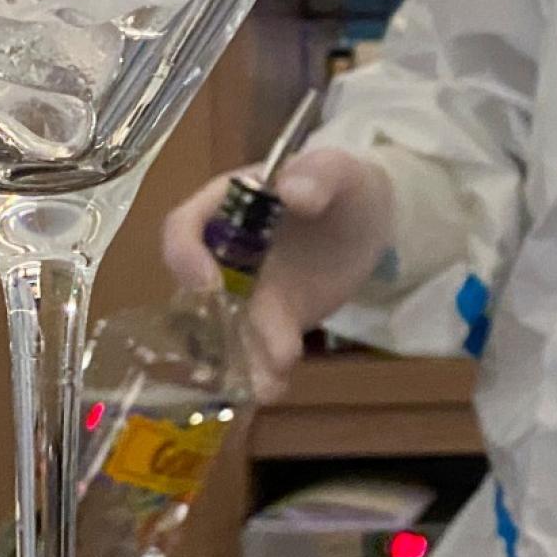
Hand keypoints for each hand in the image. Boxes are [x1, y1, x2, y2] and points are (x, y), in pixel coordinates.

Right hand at [159, 147, 394, 403]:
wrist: (372, 219)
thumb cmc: (345, 184)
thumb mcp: (340, 170)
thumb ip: (318, 174)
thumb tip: (290, 190)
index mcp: (227, 205)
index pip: (184, 227)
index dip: (184, 255)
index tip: (206, 283)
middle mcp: (225, 252)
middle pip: (198, 292)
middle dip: (212, 324)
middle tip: (233, 350)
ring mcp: (248, 291)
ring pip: (229, 330)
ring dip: (240, 359)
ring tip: (264, 384)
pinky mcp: (275, 319)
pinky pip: (261, 348)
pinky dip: (266, 369)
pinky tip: (278, 386)